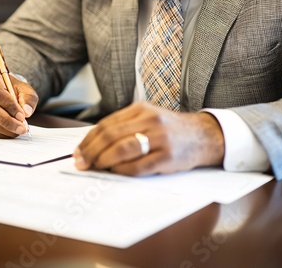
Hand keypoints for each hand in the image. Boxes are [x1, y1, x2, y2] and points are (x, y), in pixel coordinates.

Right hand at [0, 67, 38, 137]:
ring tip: (17, 131)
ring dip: (3, 128)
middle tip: (21, 128)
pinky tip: (9, 133)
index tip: (21, 115)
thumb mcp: (23, 88)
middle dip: (6, 120)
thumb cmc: (11, 87)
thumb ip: (27, 98)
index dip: (9, 105)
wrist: (1, 90)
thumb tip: (27, 112)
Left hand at [73, 102, 224, 175]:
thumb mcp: (148, 117)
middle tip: (80, 162)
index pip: (107, 124)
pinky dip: (121, 171)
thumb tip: (94, 143)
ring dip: (103, 161)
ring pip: (122, 149)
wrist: (203, 136)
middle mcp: (150, 120)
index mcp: (141, 109)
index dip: (89, 139)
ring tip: (94, 167)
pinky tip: (115, 172)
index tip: (78, 151)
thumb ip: (125, 125)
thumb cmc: (170, 129)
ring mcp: (159, 138)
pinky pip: (138, 166)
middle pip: (111, 135)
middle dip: (91, 151)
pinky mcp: (167, 157)